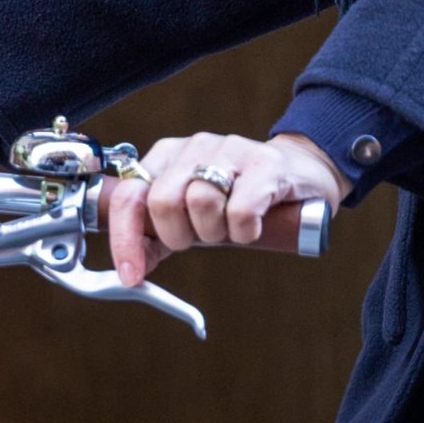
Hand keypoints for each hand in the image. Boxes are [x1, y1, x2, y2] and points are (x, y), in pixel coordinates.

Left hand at [102, 132, 348, 286]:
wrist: (298, 175)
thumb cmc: (237, 200)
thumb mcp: (190, 220)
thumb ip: (156, 239)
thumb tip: (130, 271)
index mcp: (166, 158)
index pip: (128, 196)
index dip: (124, 240)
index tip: (131, 275)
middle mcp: (193, 147)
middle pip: (163, 202)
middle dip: (179, 236)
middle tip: (202, 238)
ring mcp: (230, 149)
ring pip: (201, 203)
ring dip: (216, 232)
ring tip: (231, 227)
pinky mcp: (266, 162)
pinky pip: (241, 210)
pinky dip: (245, 231)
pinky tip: (254, 225)